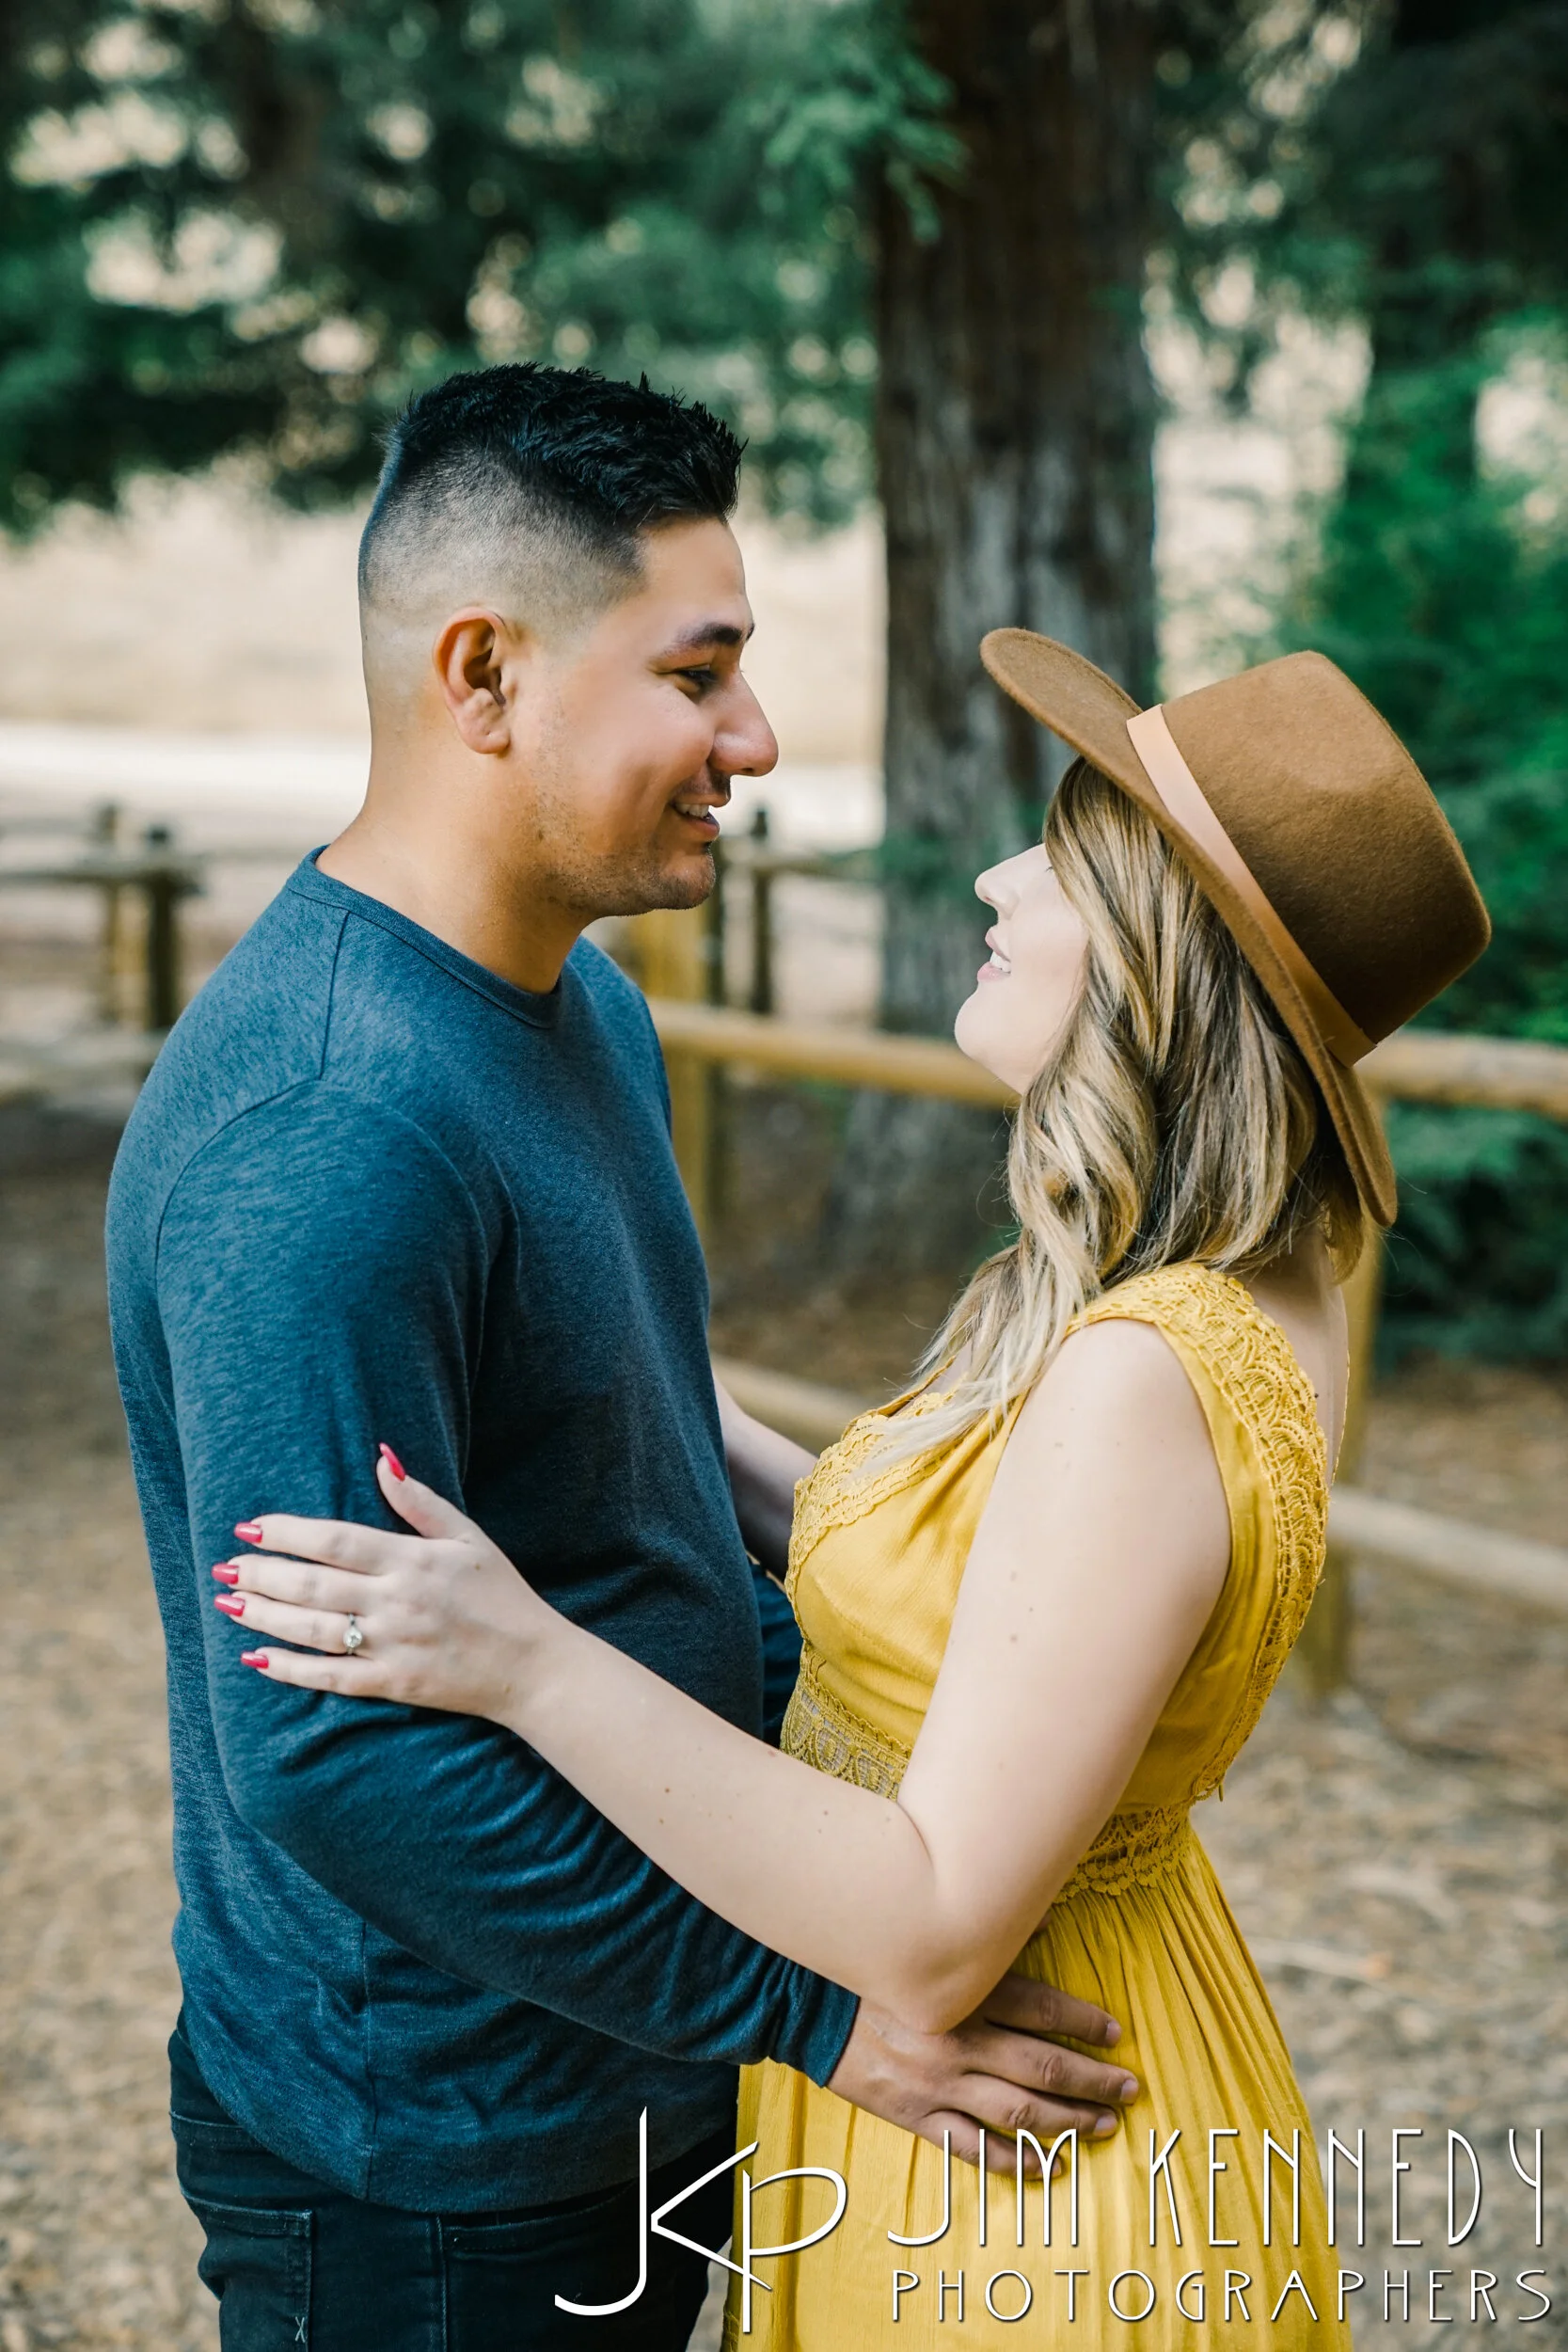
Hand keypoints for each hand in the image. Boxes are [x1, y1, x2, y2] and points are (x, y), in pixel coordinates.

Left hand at [214, 1450, 548, 1719]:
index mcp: (413, 1560)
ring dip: (264, 1616)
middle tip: (224, 1566)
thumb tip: (381, 1457)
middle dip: (261, 1575)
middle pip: (313, 1585)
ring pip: (312, 1629)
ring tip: (228, 1603)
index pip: (335, 1540)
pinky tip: (257, 1658)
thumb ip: (420, 1501)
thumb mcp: (469, 1537)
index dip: (287, 1533)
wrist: (532, 1666)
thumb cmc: (502, 1594)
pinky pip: (330, 1677)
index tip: (250, 1526)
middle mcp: (397, 1602)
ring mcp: (392, 1646)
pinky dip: (290, 1669)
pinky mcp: (392, 1684)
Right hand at [827, 1973, 1137, 2170]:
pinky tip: (1049, 2165)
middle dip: (1092, 2078)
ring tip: (1102, 2125)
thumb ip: (984, 1942)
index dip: (1083, 2021)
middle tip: (1129, 2087)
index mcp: (963, 1992)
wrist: (804, 2002)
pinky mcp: (915, 2116)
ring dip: (1068, 2120)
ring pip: (1019, 2111)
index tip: (1113, 2033)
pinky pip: (974, 2148)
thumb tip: (1039, 1924)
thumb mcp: (925, 1943)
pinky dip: (1016, 2162)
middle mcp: (957, 2040)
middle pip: (1042, 2065)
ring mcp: (937, 2084)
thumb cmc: (870, 1966)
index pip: (1041, 2009)